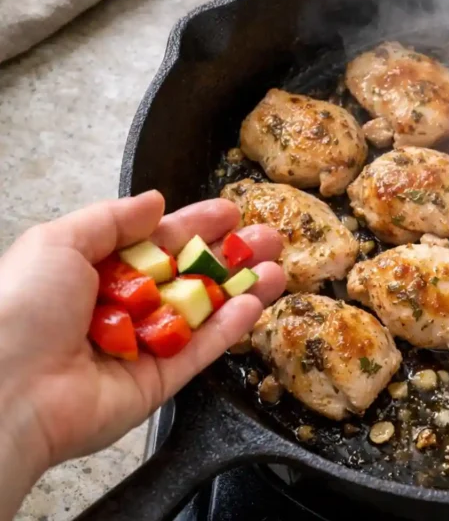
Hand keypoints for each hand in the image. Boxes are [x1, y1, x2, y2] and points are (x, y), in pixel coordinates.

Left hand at [0, 191, 285, 516]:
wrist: (5, 390)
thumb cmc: (16, 309)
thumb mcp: (57, 242)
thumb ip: (112, 219)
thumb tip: (153, 201)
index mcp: (91, 272)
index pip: (155, 242)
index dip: (194, 225)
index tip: (230, 211)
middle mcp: (119, 308)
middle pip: (187, 276)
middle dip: (230, 257)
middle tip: (269, 239)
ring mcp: (140, 346)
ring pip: (202, 313)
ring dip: (241, 290)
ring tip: (278, 269)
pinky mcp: (156, 383)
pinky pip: (200, 351)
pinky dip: (229, 329)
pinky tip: (255, 304)